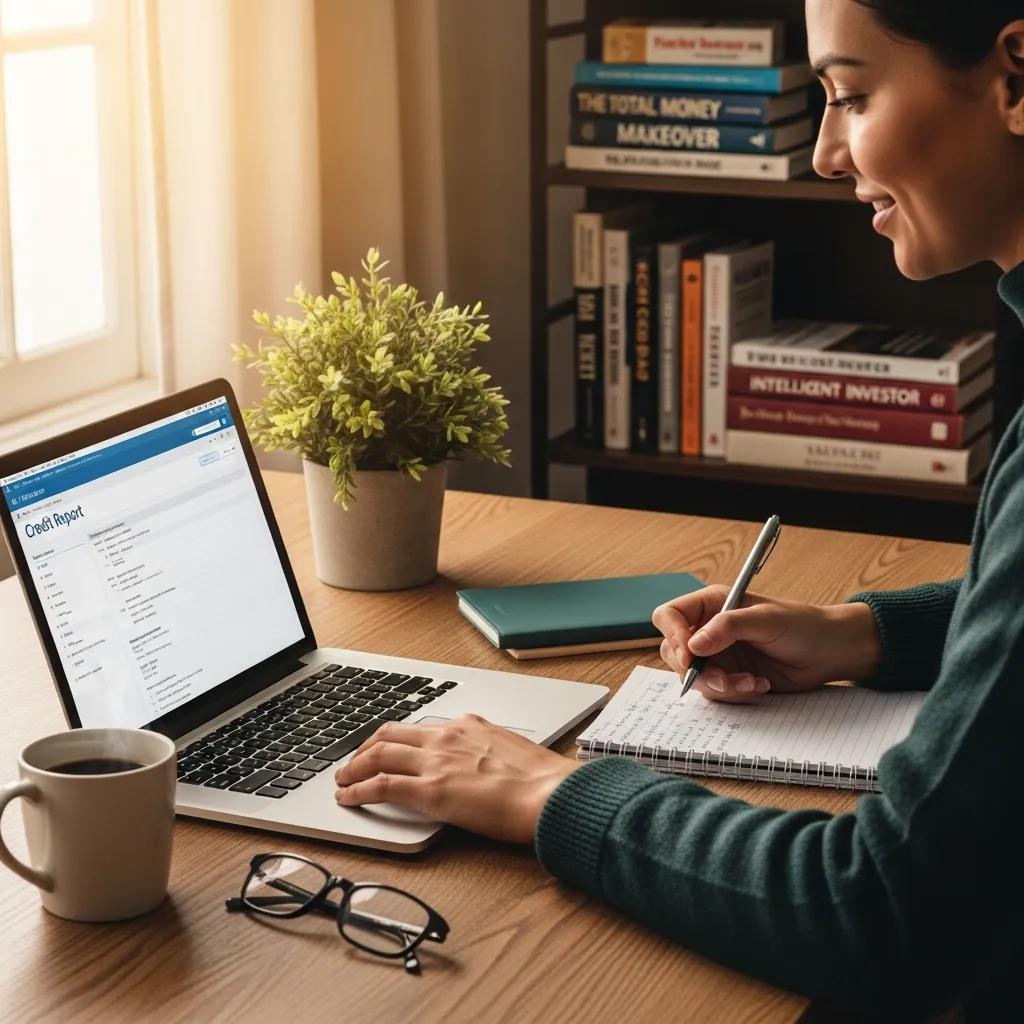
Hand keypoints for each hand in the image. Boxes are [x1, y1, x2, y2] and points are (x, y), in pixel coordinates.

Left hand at [333, 714, 580, 843]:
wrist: (551, 794)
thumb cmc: (542, 781)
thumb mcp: (512, 752)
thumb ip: (489, 751)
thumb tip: (485, 764)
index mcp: (468, 726)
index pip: (422, 727)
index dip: (397, 738)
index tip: (387, 747)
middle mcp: (447, 737)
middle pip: (390, 733)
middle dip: (365, 747)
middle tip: (353, 760)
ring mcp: (436, 762)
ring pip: (378, 754)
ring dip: (354, 766)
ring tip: (342, 779)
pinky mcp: (430, 792)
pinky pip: (381, 786)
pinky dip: (358, 790)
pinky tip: (347, 798)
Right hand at [652, 585, 881, 703]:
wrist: (829, 652)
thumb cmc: (802, 625)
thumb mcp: (766, 619)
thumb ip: (728, 627)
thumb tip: (694, 644)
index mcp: (711, 605)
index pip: (669, 616)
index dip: (673, 635)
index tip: (690, 655)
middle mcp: (708, 629)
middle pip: (674, 652)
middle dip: (697, 670)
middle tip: (723, 679)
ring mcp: (718, 656)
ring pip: (693, 677)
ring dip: (720, 686)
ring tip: (751, 683)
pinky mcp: (730, 677)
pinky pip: (715, 692)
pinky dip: (735, 694)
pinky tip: (759, 685)